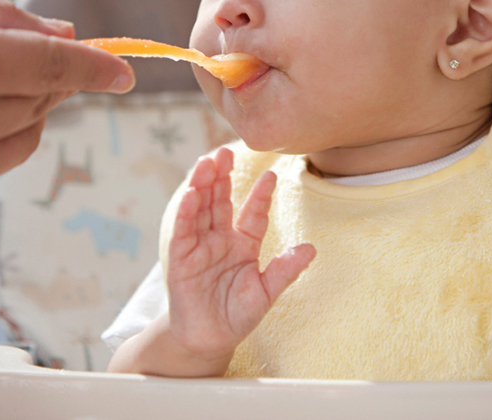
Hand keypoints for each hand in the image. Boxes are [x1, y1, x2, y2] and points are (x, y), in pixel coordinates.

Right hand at [167, 147, 315, 366]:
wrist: (209, 339)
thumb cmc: (237, 314)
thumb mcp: (266, 291)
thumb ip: (284, 269)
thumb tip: (311, 249)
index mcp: (243, 244)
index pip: (252, 213)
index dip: (260, 194)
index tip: (272, 174)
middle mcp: (220, 239)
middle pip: (221, 201)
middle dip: (223, 176)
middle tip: (226, 151)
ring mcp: (200, 246)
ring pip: (201, 208)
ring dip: (203, 185)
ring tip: (208, 162)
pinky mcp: (181, 258)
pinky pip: (184, 231)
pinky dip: (187, 212)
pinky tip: (192, 193)